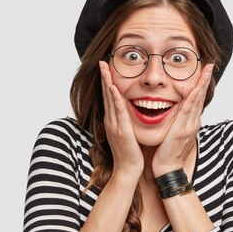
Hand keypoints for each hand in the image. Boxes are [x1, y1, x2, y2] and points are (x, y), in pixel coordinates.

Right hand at [99, 61, 143, 178]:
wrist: (129, 169)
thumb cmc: (131, 153)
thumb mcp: (127, 133)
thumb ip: (126, 122)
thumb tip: (129, 112)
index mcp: (113, 120)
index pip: (109, 97)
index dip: (107, 82)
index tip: (106, 68)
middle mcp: (111, 120)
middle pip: (106, 94)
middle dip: (104, 77)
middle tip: (102, 61)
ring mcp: (114, 124)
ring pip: (110, 99)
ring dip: (107, 82)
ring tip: (104, 68)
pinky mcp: (120, 130)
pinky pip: (117, 111)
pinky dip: (114, 98)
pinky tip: (113, 87)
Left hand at [152, 63, 213, 176]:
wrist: (167, 169)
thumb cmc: (167, 152)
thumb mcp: (173, 132)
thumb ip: (175, 121)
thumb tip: (172, 111)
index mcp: (190, 121)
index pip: (197, 99)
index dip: (201, 84)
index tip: (204, 70)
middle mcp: (193, 122)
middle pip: (200, 96)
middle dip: (205, 79)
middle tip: (209, 64)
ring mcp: (189, 126)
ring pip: (197, 100)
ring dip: (201, 84)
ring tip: (206, 70)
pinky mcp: (182, 130)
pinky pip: (188, 111)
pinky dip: (192, 99)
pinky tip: (195, 89)